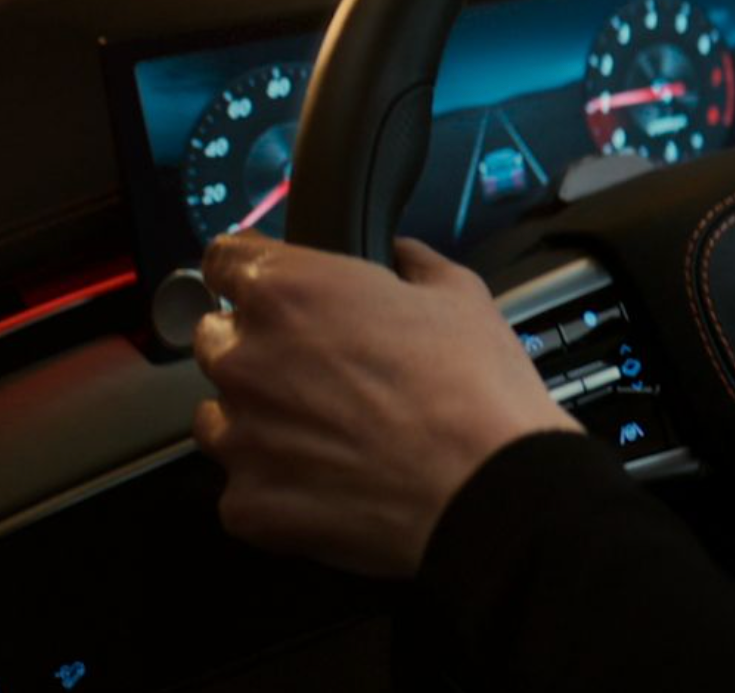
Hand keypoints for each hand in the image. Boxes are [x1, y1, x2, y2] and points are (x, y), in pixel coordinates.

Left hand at [192, 232, 581, 577]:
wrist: (489, 489)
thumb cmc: (477, 392)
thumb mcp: (462, 295)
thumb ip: (414, 263)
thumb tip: (401, 256)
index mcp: (290, 292)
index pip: (224, 259)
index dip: (252, 270)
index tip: (269, 286)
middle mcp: (248, 358)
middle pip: (218, 338)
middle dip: (261, 348)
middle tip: (326, 372)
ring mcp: (241, 436)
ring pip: (220, 415)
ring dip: (260, 417)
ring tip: (329, 434)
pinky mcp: (247, 504)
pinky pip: (244, 485)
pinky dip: (278, 483)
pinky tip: (332, 482)